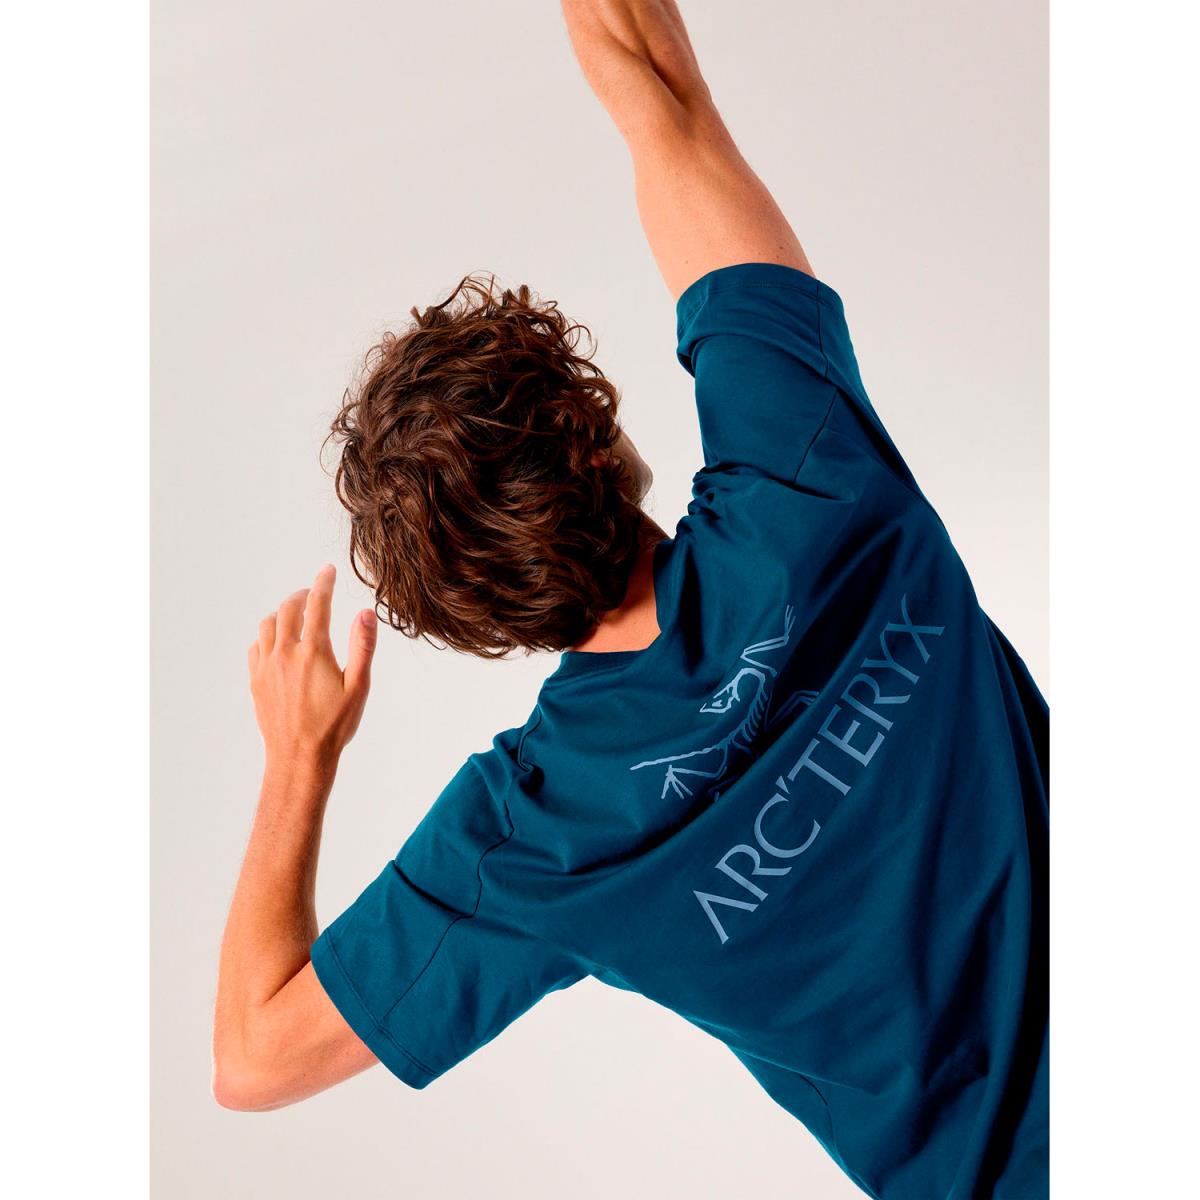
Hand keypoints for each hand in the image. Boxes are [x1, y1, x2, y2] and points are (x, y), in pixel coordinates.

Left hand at [248, 564, 376, 770]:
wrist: (298, 759)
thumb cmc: (334, 726)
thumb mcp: (359, 687)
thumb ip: (363, 646)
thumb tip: (365, 613)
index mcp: (313, 652)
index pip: (317, 604)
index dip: (323, 583)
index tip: (327, 571)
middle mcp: (285, 654)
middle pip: (288, 609)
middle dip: (301, 595)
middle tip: (313, 593)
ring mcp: (266, 667)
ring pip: (267, 625)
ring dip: (281, 613)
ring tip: (295, 615)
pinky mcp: (256, 682)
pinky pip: (256, 647)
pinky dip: (267, 636)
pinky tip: (277, 642)